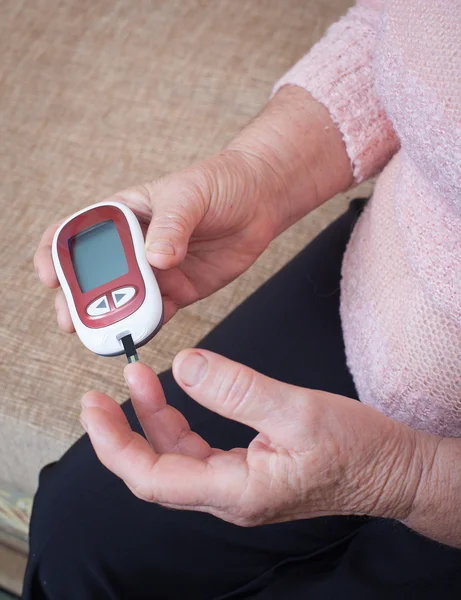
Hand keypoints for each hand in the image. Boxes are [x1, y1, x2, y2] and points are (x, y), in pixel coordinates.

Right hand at [34, 149, 278, 331]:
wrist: (260, 201)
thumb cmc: (219, 183)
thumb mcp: (190, 195)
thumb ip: (171, 225)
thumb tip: (156, 258)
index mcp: (124, 215)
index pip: (76, 233)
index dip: (54, 254)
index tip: (49, 275)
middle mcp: (134, 247)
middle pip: (94, 276)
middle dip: (77, 299)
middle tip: (72, 320)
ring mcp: (155, 271)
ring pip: (123, 300)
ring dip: (110, 318)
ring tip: (106, 333)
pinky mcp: (179, 290)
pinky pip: (157, 313)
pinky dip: (146, 324)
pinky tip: (140, 332)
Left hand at [80, 351, 430, 525]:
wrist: (390, 469)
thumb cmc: (355, 448)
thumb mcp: (296, 409)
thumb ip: (236, 389)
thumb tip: (184, 366)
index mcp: (237, 491)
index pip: (152, 479)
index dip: (114, 445)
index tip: (93, 409)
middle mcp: (230, 496)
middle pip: (154, 471)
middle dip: (122, 431)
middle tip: (100, 394)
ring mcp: (237, 486)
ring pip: (175, 458)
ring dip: (152, 419)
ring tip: (140, 379)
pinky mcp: (247, 471)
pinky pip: (197, 450)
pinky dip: (179, 421)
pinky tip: (175, 394)